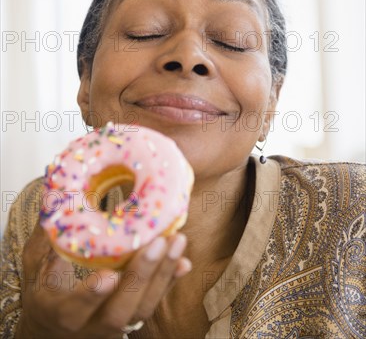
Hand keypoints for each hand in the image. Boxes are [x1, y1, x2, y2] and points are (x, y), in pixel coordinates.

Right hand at [16, 222, 191, 338]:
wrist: (55, 329)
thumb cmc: (44, 292)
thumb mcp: (34, 268)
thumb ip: (45, 240)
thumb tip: (52, 198)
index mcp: (61, 312)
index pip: (74, 308)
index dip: (91, 294)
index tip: (108, 275)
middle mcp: (90, 325)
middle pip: (120, 310)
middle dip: (141, 276)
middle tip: (158, 243)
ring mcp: (114, 325)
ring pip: (143, 309)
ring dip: (163, 274)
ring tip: (177, 241)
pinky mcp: (132, 318)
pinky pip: (154, 303)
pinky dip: (169, 281)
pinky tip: (183, 261)